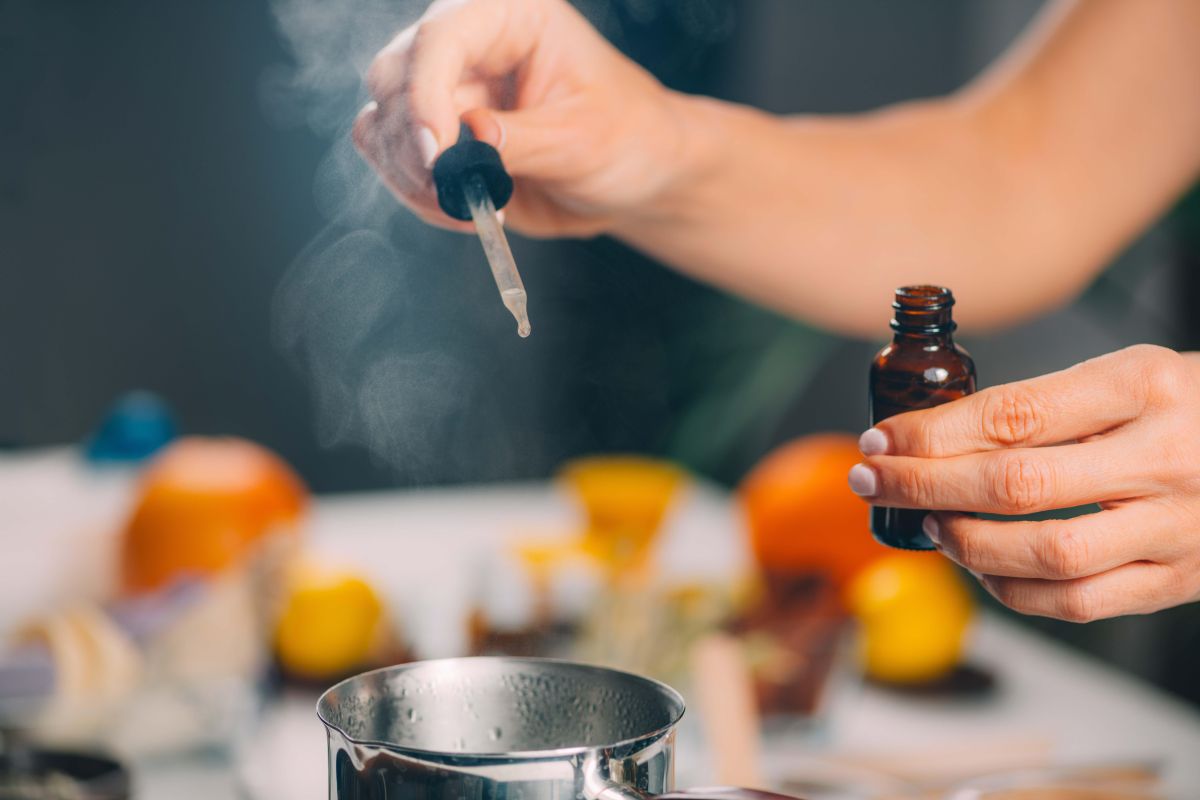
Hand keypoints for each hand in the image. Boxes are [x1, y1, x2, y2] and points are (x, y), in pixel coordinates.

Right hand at [353, 0, 694, 236]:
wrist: (633, 178)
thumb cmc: (626, 138)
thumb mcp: (584, 138)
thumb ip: (523, 139)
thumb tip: (468, 140)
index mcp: (507, 16)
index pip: (440, 39)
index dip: (426, 95)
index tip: (438, 155)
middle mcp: (466, 46)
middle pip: (392, 77)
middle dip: (412, 143)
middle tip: (452, 191)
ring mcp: (445, 93)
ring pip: (380, 123)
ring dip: (410, 176)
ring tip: (468, 207)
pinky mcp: (438, 141)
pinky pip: (394, 165)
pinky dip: (418, 196)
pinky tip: (467, 211)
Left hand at [848, 344, 1199, 621]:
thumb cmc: (1188, 408)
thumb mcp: (1127, 375)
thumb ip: (1044, 404)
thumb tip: (934, 435)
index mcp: (1144, 386)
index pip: (1011, 414)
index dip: (930, 433)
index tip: (880, 439)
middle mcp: (1164, 456)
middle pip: (1014, 483)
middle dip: (923, 485)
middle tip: (873, 481)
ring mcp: (1177, 525)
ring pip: (1045, 553)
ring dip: (965, 543)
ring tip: (929, 524)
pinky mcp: (1177, 580)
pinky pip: (1077, 602)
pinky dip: (1012, 590)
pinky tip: (980, 567)